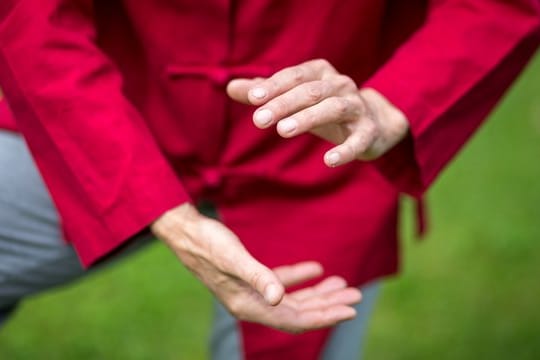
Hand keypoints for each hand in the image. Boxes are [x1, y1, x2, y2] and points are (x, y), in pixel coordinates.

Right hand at [151, 203, 361, 332]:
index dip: (324, 316)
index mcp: (249, 305)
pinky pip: (282, 283)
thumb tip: (280, 299)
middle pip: (299, 312)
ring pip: (293, 299)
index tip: (350, 310)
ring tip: (344, 286)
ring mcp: (253, 292)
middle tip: (356, 297)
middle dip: (328, 305)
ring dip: (319, 294)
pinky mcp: (252, 278)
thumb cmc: (208, 244)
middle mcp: (253, 304)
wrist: (187, 233)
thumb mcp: (234, 258)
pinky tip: (317, 271)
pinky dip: (301, 279)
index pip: (295, 319)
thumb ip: (258, 277)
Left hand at [227, 59, 408, 165]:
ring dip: (307, 118)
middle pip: (310, 91)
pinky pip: (358, 140)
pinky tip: (329, 161)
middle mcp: (340, 85)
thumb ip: (265, 93)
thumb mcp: (295, 100)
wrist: (372, 124)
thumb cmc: (324, 108)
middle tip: (259, 120)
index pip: (293, 76)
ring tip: (283, 131)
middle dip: (283, 104)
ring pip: (333, 108)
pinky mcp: (369, 131)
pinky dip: (346, 150)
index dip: (273, 86)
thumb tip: (231, 87)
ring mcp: (357, 107)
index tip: (252, 99)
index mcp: (320, 73)